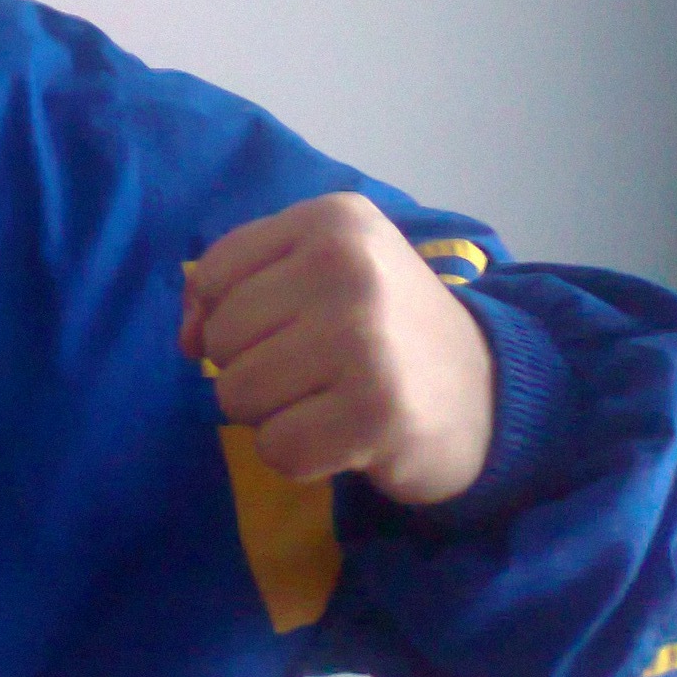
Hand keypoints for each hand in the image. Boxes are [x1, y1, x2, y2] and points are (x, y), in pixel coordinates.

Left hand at [178, 192, 494, 506]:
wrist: (489, 393)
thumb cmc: (383, 330)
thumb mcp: (317, 276)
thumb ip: (237, 289)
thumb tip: (186, 336)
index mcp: (331, 219)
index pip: (213, 275)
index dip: (223, 317)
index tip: (276, 331)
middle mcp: (348, 266)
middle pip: (221, 338)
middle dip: (252, 369)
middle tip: (315, 372)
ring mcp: (363, 337)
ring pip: (236, 395)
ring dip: (272, 415)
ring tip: (328, 402)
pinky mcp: (376, 410)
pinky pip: (276, 448)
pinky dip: (299, 456)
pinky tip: (343, 437)